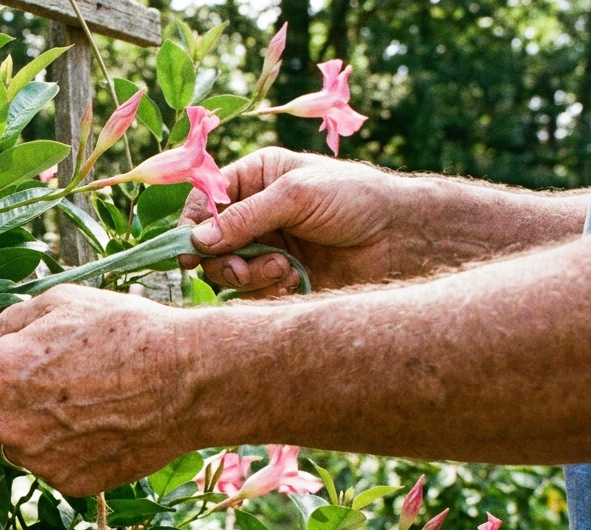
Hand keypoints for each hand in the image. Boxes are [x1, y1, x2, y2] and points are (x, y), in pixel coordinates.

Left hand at [0, 285, 203, 495]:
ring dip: (29, 425)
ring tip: (78, 400)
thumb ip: (6, 322)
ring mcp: (37, 460)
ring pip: (14, 442)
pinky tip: (96, 424)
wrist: (187, 380)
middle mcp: (6, 425)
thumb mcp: (60, 303)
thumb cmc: (126, 332)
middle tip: (45, 378)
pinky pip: (48, 464)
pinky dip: (63, 449)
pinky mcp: (68, 483)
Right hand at [181, 148, 429, 297]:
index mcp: (256, 177)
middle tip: (239, 270)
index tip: (186, 252)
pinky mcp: (280, 276)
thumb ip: (243, 218)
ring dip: (249, 275)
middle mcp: (255, 212)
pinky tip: (295, 279)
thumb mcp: (296, 195)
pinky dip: (268, 288)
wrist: (403, 238)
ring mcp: (267, 245)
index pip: (204, 201)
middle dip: (222, 259)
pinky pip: (253, 291)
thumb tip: (195, 242)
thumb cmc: (355, 199)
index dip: (191, 226)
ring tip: (282, 269)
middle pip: (209, 242)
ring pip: (228, 270)